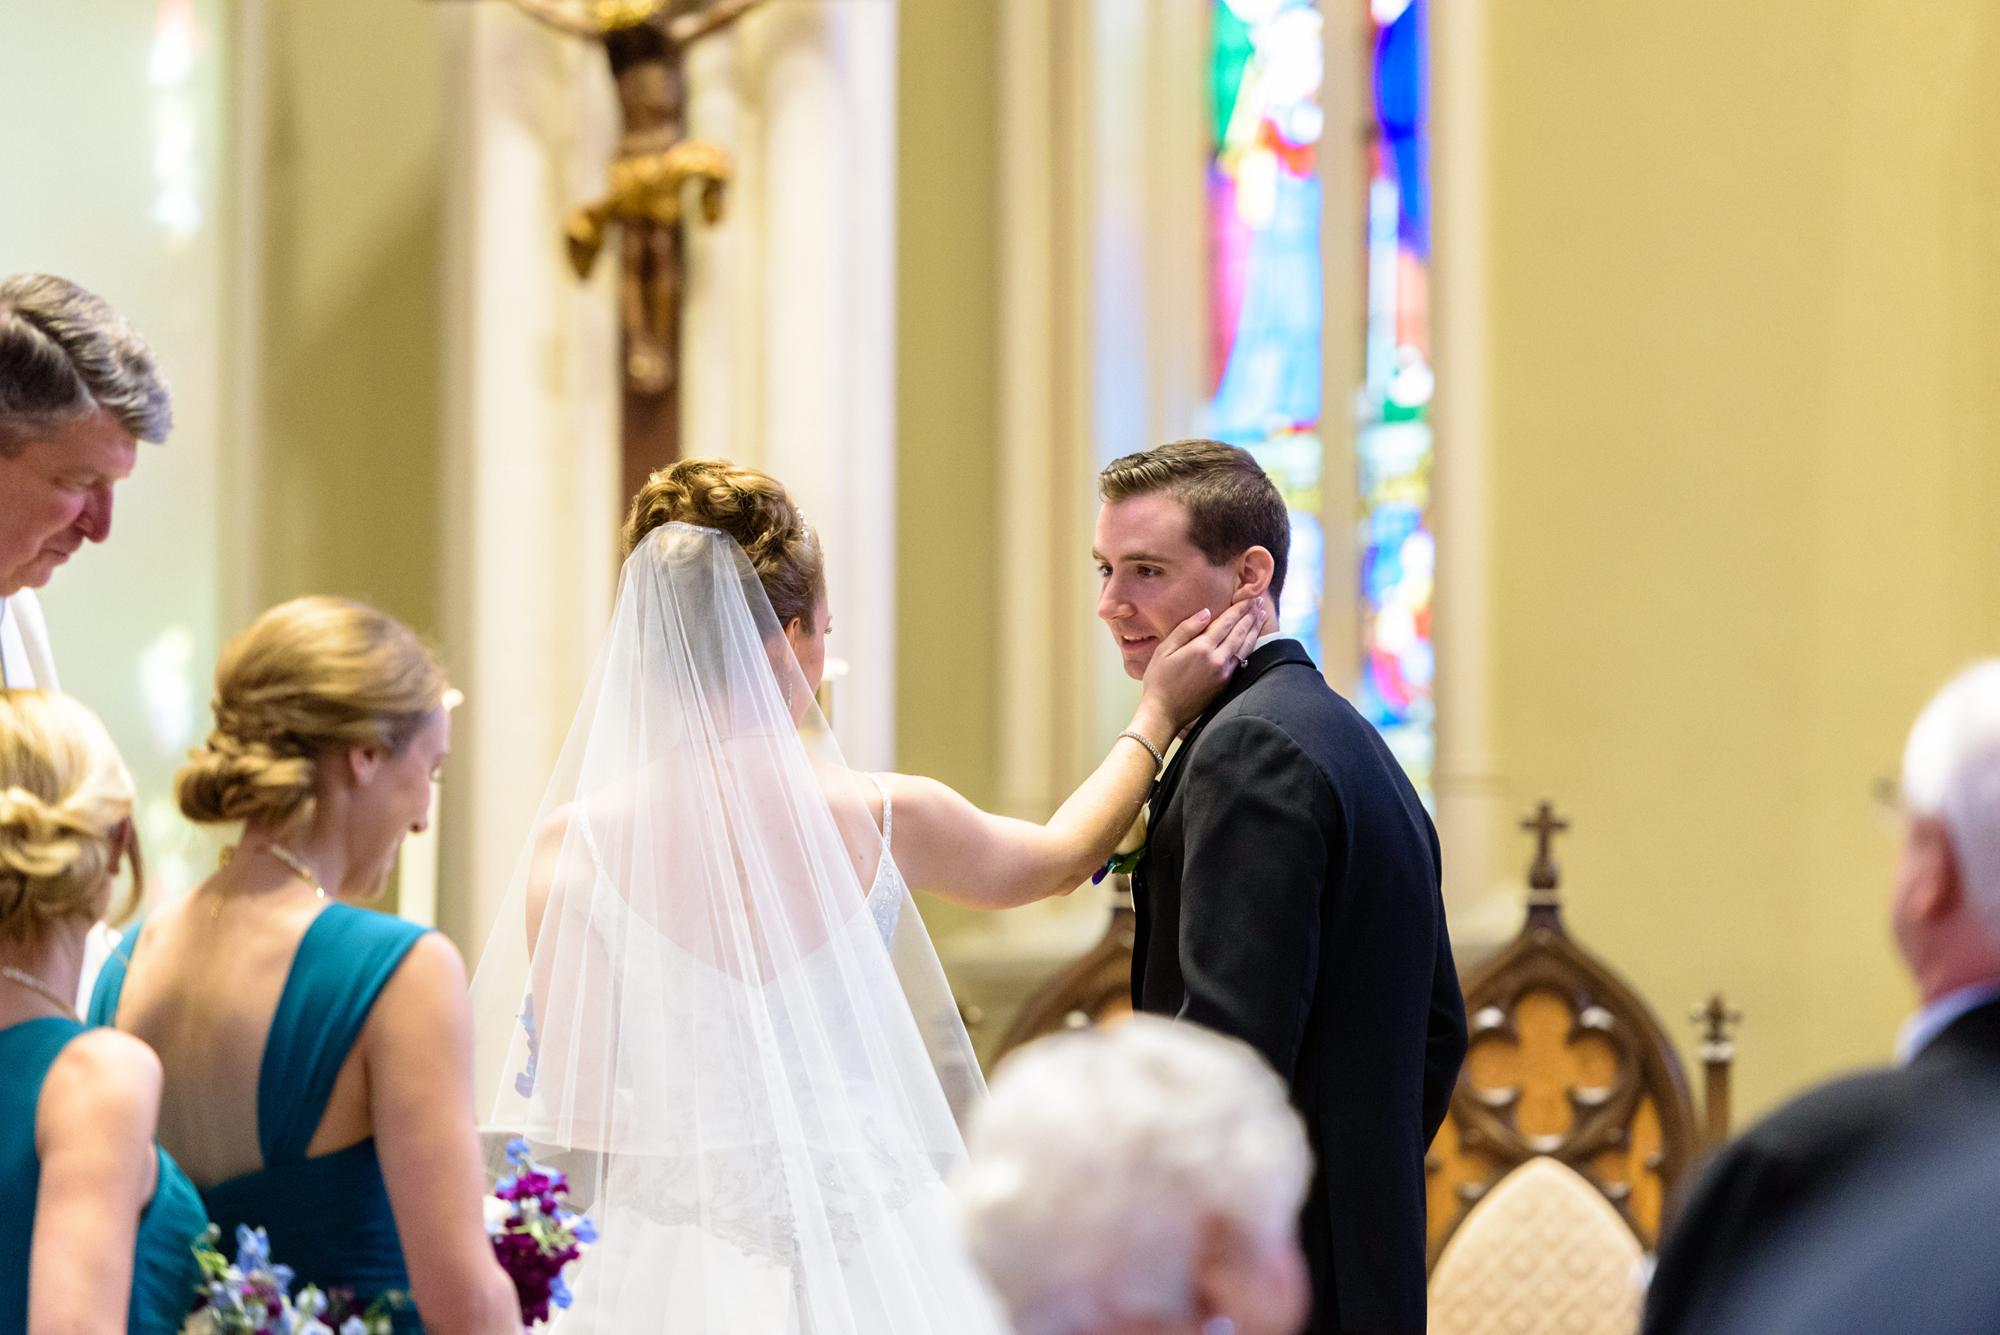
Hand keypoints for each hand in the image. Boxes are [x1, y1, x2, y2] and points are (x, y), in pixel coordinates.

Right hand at [1131, 596, 1263, 741]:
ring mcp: (1224, 673)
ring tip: (1261, 616)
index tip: (1249, 597)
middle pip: (1240, 632)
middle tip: (1259, 601)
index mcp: (1202, 648)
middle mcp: (1218, 659)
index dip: (1239, 608)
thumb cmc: (1159, 680)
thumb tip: (1206, 612)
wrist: (1164, 712)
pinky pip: (1242, 659)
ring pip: (1245, 646)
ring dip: (1254, 629)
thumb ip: (1186, 629)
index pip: (1226, 623)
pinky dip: (1249, 645)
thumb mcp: (1165, 650)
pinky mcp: (1225, 683)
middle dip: (1250, 615)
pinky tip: (1252, 639)